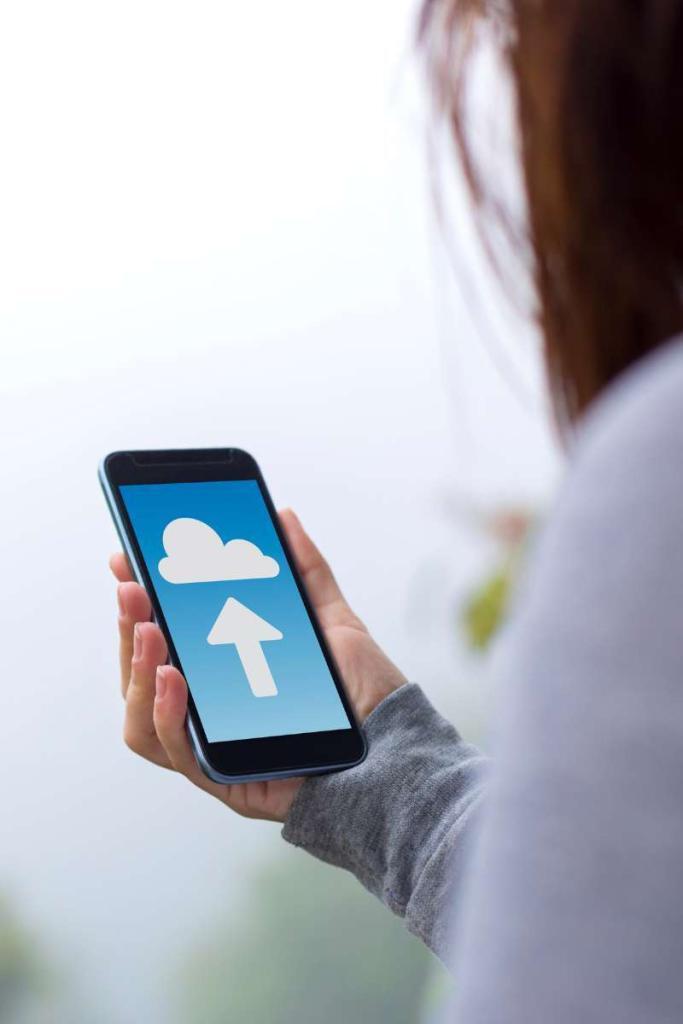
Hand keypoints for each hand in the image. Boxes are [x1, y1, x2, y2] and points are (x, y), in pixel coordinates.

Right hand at [111, 508, 405, 822]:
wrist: (400, 746)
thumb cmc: (365, 694)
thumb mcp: (332, 620)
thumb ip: (306, 569)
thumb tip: (282, 516)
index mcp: (224, 680)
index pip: (160, 645)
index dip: (136, 606)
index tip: (126, 560)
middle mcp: (211, 717)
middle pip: (141, 679)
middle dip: (128, 630)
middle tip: (133, 589)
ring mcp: (215, 751)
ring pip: (141, 722)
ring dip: (137, 671)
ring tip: (149, 630)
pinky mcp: (228, 781)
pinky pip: (178, 753)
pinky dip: (166, 713)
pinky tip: (174, 676)